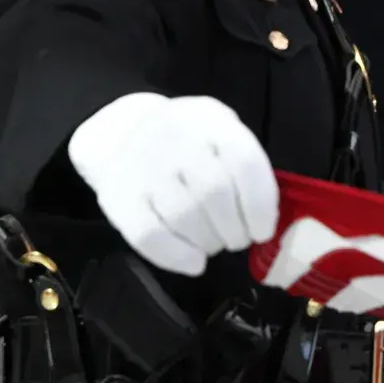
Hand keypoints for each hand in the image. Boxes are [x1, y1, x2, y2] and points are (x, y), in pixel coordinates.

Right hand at [67, 93, 279, 275]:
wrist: (120, 132)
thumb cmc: (185, 137)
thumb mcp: (218, 128)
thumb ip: (242, 162)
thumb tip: (265, 214)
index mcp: (209, 121)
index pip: (245, 163)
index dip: (260, 204)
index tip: (263, 231)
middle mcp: (176, 139)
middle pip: (215, 194)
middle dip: (234, 229)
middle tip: (237, 240)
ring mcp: (144, 167)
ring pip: (184, 216)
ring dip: (208, 242)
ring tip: (213, 244)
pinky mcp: (118, 197)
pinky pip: (149, 235)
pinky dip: (177, 256)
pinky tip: (193, 262)